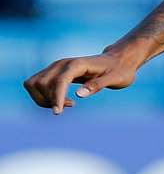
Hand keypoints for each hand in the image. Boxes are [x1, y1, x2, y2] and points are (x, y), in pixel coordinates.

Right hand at [23, 52, 140, 113]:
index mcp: (77, 64)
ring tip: (66, 103)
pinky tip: (61, 100)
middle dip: (49, 99)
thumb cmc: (120, 70)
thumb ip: (98, 85)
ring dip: (43, 98)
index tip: (58, 113)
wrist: (118, 60)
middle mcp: (62, 64)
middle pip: (41, 83)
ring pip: (34, 84)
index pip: (59, 81)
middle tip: (71, 105)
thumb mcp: (116, 79)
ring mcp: (56, 67)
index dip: (56, 97)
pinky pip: (37, 84)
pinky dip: (43, 96)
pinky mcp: (54, 72)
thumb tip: (79, 94)